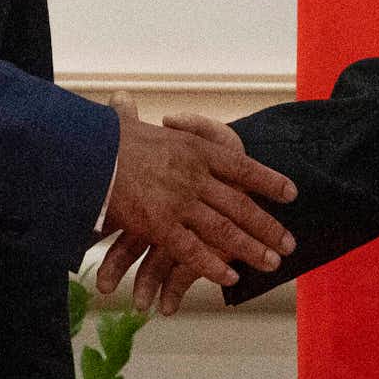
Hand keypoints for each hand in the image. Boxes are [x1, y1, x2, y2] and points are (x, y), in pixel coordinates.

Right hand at [99, 96, 295, 303]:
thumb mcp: (128, 122)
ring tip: (272, 263)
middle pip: (241, 203)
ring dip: (251, 248)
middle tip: (289, 243)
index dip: (268, 181)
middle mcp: (195, 174)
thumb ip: (133, 116)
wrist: (87, 151)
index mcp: (195, 148)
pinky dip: (213, 266)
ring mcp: (180, 201)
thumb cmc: (106, 137)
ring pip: (225, 229)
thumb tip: (121, 100)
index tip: (291, 193)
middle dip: (267, 225)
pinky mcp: (160, 225)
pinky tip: (230, 278)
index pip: (242, 165)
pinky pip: (192, 250)